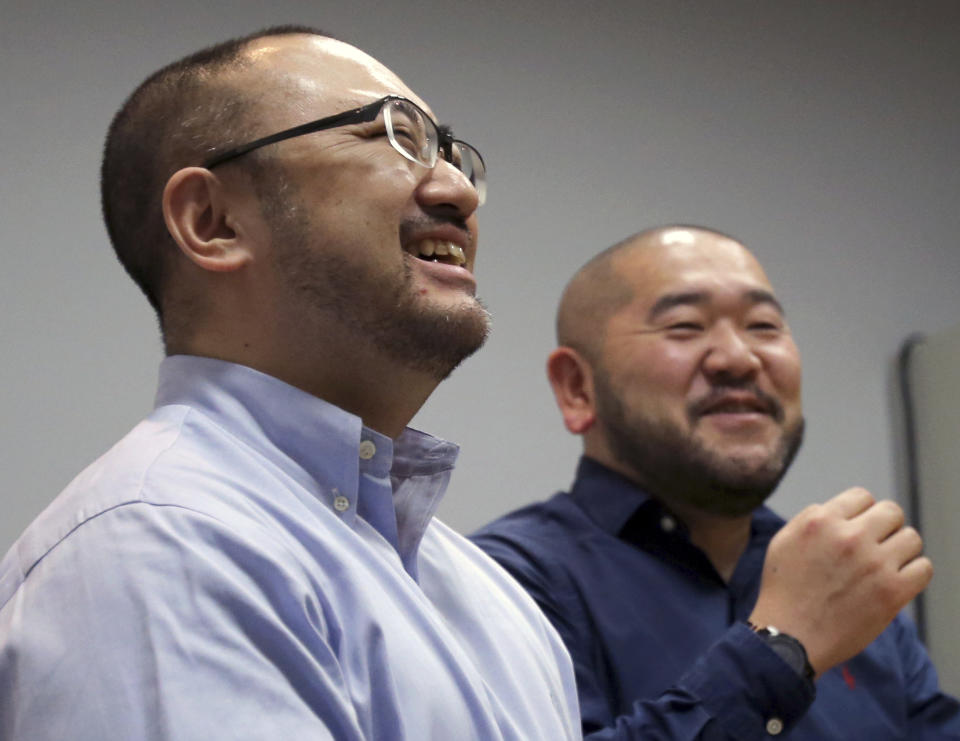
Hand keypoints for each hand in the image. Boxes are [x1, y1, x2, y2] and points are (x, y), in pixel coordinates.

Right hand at [748, 487, 931, 676]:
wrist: (790, 637)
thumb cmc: (784, 591)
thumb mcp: (784, 541)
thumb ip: (813, 518)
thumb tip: (844, 511)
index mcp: (821, 521)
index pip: (863, 497)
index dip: (861, 513)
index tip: (857, 530)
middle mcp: (849, 537)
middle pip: (892, 512)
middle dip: (885, 526)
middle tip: (874, 546)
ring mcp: (874, 564)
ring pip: (911, 538)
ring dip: (900, 550)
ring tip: (885, 565)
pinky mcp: (892, 592)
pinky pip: (924, 568)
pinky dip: (913, 573)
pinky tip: (896, 581)